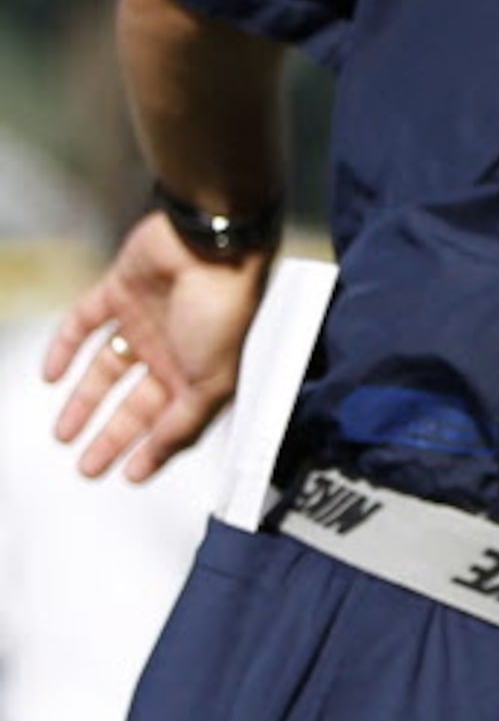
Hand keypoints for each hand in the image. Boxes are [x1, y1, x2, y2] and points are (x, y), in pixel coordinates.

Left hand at [42, 209, 268, 481]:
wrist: (209, 246)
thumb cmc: (226, 307)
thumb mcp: (213, 382)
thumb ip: (185, 422)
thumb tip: (161, 452)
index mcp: (201, 371)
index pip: (170, 421)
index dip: (150, 450)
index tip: (130, 474)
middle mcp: (173, 349)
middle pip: (134, 403)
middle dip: (112, 437)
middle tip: (89, 465)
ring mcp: (144, 320)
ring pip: (105, 370)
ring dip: (83, 403)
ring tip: (64, 433)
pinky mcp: (120, 292)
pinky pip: (83, 324)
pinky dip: (64, 349)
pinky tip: (51, 374)